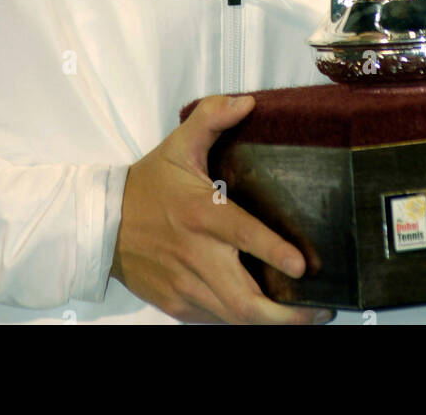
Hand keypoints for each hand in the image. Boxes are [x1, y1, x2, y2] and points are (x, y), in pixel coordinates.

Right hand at [110, 94, 333, 324]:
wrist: (103, 225)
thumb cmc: (147, 185)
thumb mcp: (177, 144)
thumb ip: (212, 117)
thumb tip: (247, 102)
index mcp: (199, 213)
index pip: (241, 234)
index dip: (273, 251)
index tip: (303, 266)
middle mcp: (194, 255)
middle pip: (244, 301)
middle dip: (287, 315)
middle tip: (322, 310)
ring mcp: (185, 286)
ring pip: (235, 318)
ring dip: (272, 322)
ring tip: (306, 316)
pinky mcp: (178, 305)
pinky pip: (218, 320)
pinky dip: (244, 319)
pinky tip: (266, 312)